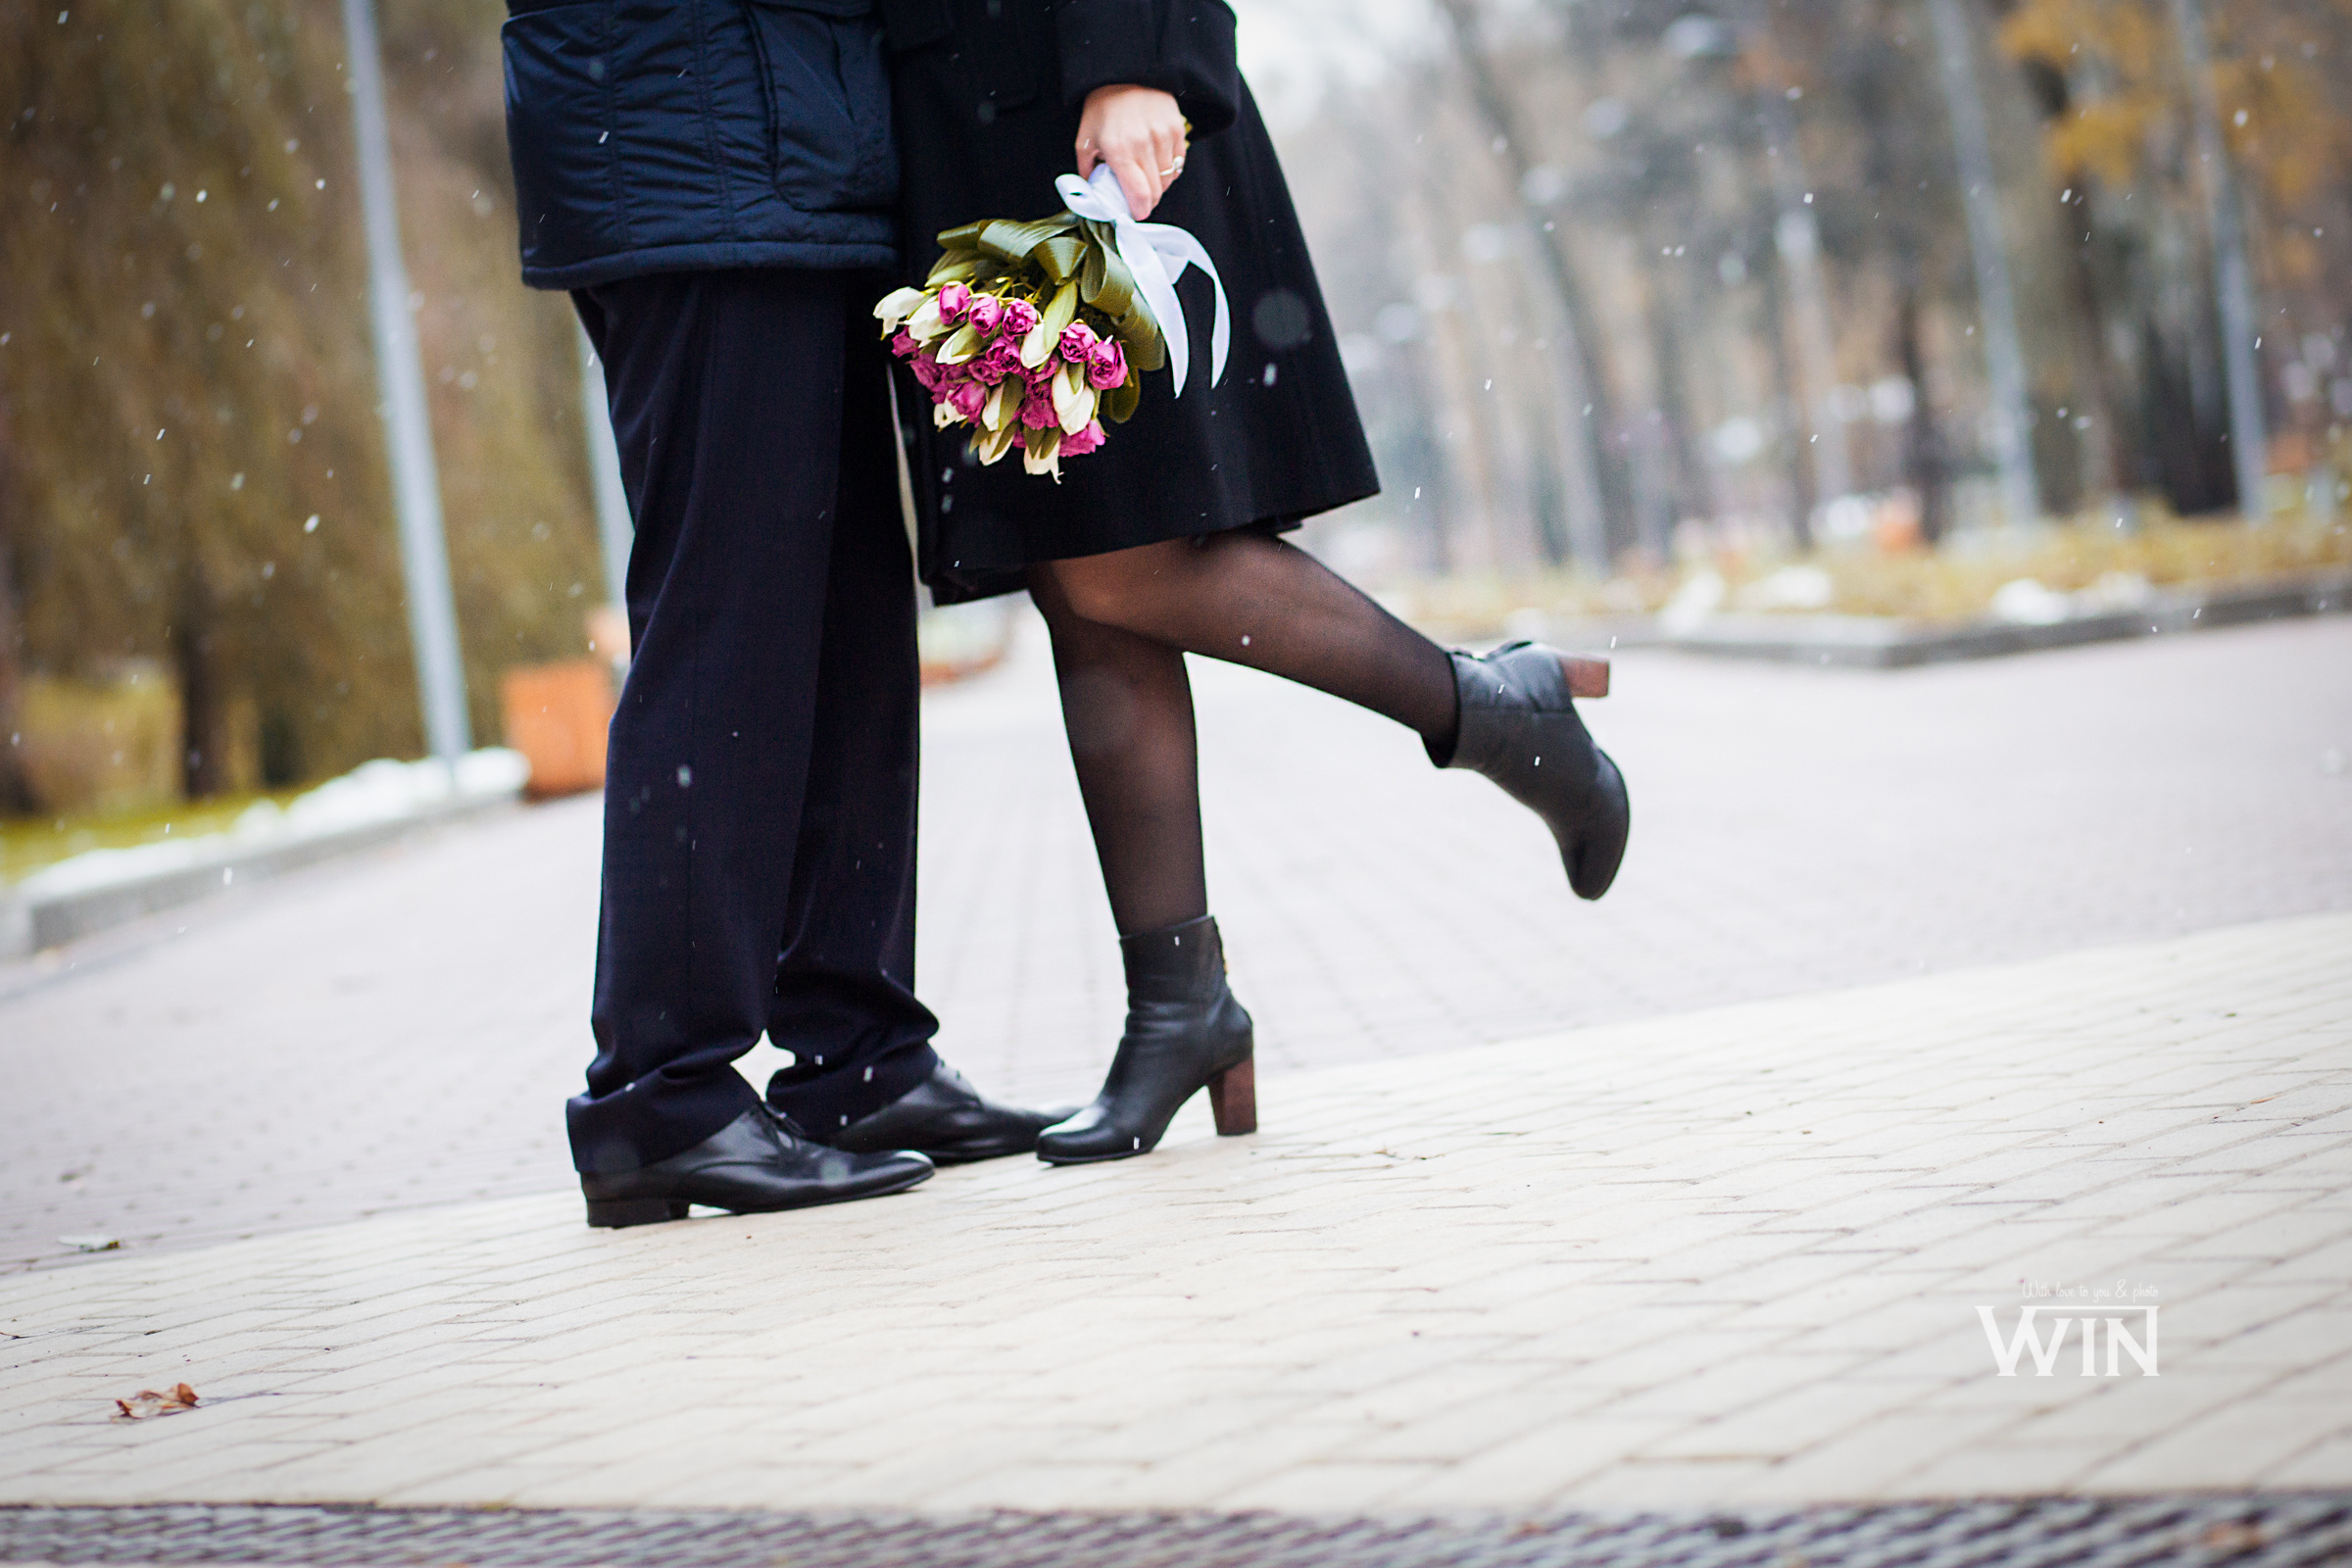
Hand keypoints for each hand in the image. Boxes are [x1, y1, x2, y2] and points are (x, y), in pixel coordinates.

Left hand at [1075, 85, 1185, 219]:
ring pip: (1168, 179)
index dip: (1140, 211)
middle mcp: (1144, 144)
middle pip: (1156, 191)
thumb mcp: (1085, 139)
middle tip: (1138, 200)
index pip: (1140, 195)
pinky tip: (1156, 166)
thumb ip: (1087, 171)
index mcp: (1119, 150)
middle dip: (1147, 202)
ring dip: (1158, 186)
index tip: (1135, 214)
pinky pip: (1178, 163)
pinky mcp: (1176, 129)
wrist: (1125, 73)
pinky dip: (1169, 171)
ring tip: (1145, 179)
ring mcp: (1164, 136)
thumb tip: (1092, 195)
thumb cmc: (1102, 107)